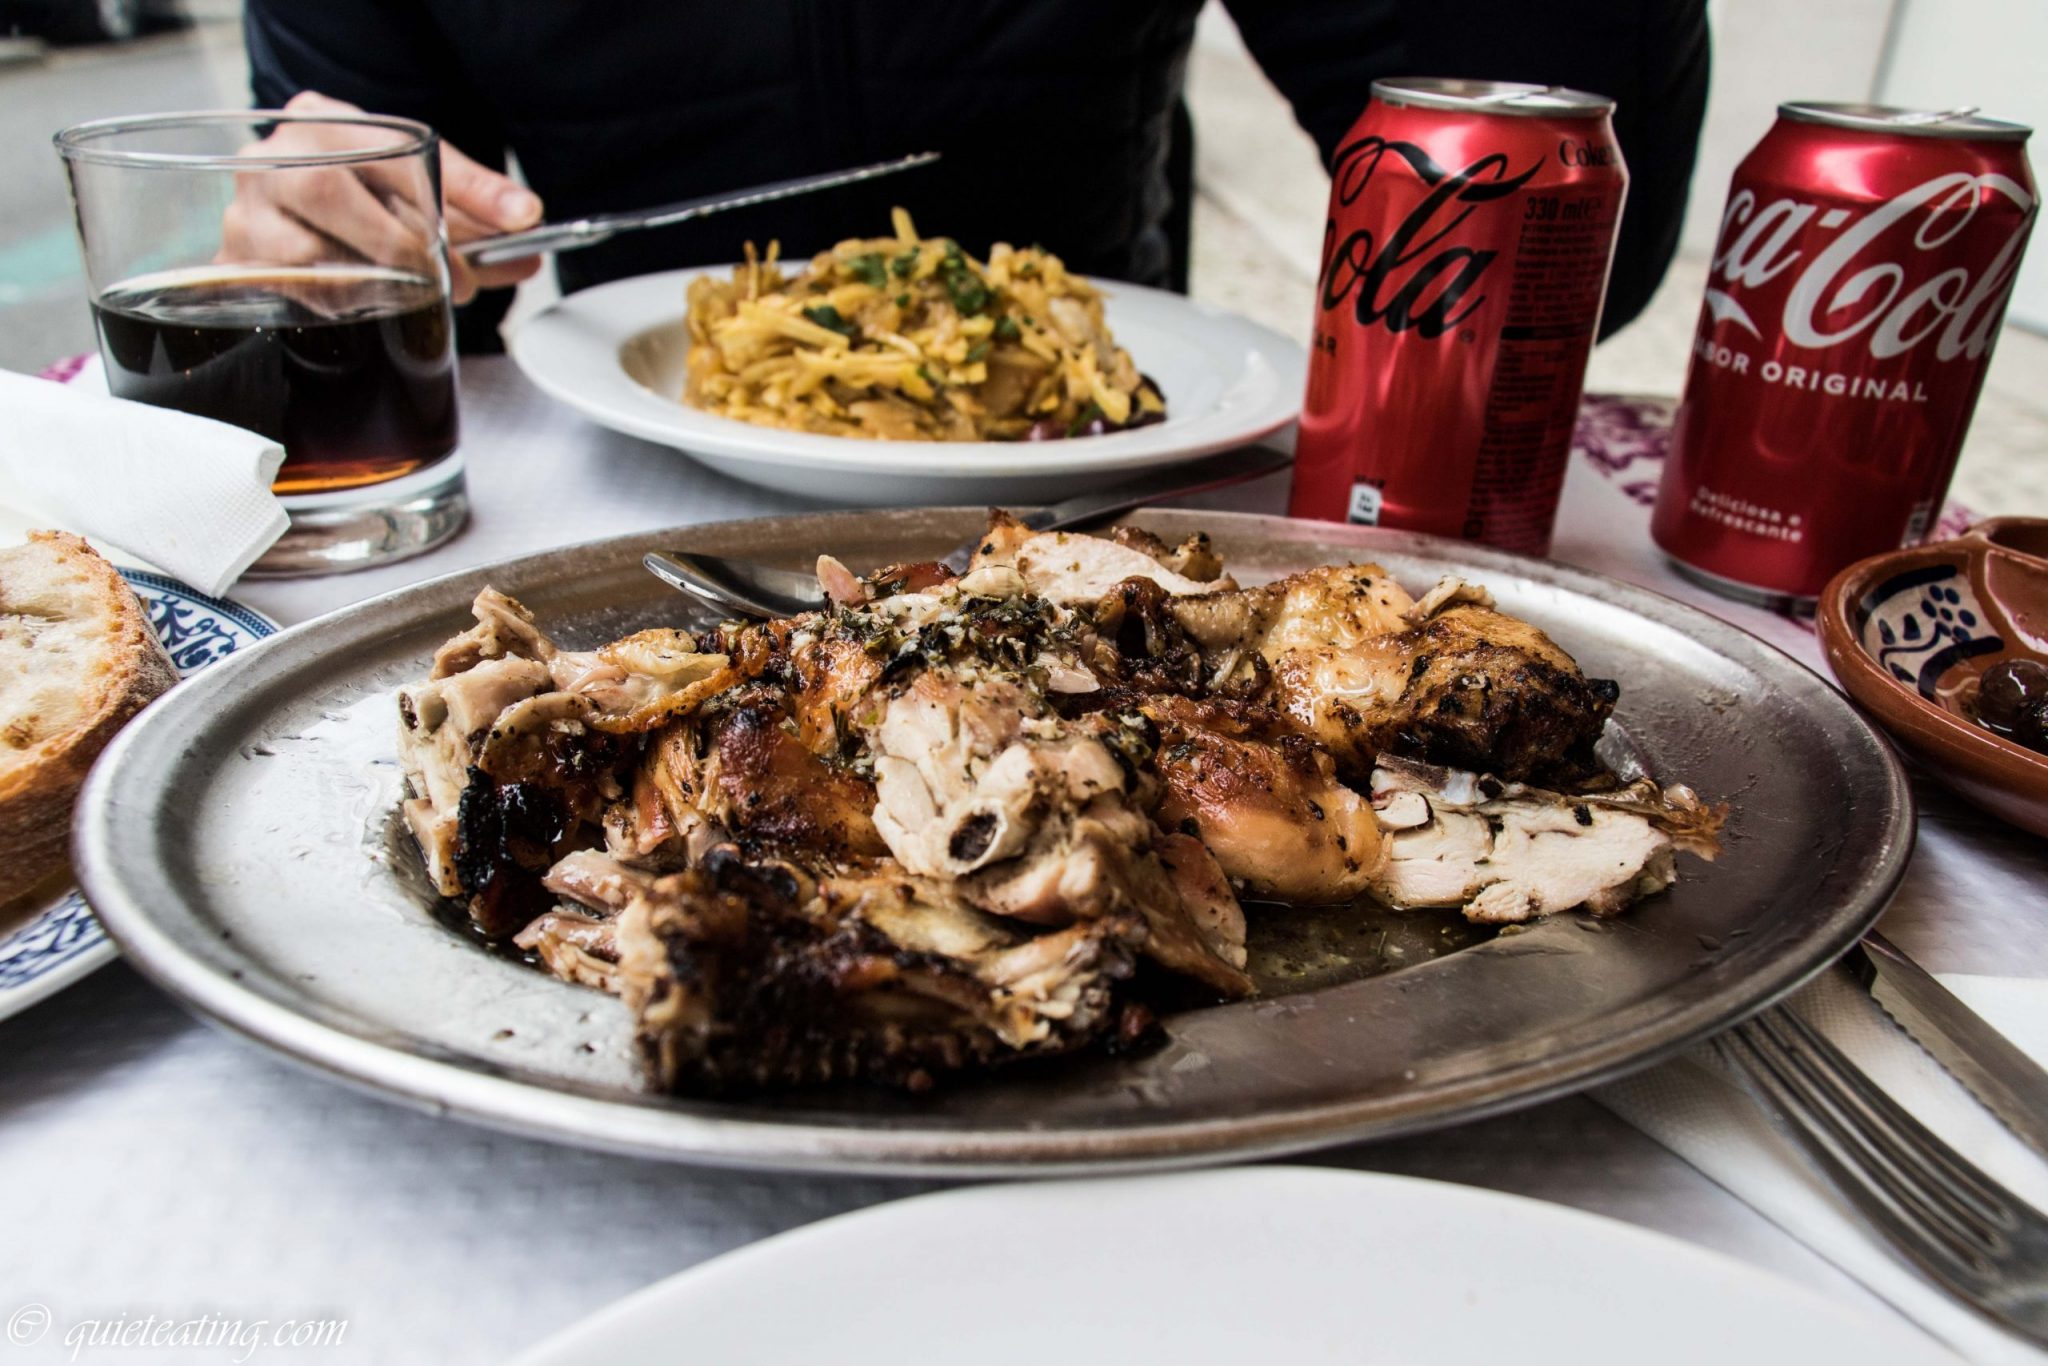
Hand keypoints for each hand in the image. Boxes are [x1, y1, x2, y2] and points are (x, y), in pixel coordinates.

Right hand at [220, 91, 542, 303]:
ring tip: (408, 294)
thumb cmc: (363, 192)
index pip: (395, 149)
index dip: (460, 193)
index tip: (514, 223)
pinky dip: (340, 305)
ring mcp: (247, 210)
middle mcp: (274, 156)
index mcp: (325, 122)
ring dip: (372, 286)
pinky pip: (289, 294)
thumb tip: (527, 219)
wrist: (294, 206)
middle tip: (448, 279)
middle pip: (328, 193)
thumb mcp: (421, 181)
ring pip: (306, 256)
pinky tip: (366, 303)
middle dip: (402, 247)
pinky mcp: (235, 262)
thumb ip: (477, 200)